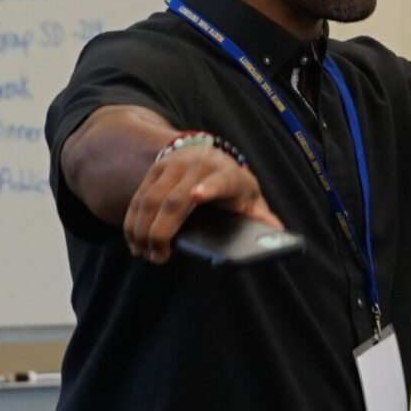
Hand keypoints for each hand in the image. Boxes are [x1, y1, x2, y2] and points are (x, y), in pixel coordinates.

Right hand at [123, 145, 281, 263]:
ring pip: (150, 199)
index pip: (220, 181)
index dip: (209, 188)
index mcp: (228, 174)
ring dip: (142, 230)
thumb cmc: (233, 185)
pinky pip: (138, 197)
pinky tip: (134, 241)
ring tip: (144, 253)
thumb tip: (277, 233)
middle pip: (175, 199)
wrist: (210, 154)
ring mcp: (174, 165)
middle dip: (162, 231)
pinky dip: (132, 221)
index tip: (197, 196)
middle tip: (158, 257)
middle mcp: (199, 165)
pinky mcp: (155, 168)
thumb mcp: (250, 198)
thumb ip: (260, 217)